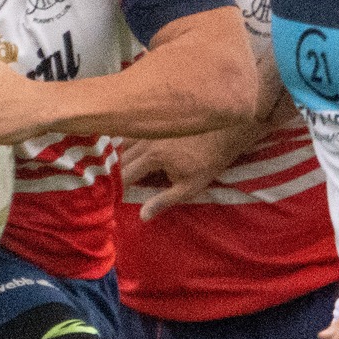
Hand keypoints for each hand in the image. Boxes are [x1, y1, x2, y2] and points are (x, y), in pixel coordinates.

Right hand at [118, 128, 250, 219]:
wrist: (225, 131)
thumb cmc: (208, 162)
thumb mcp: (189, 187)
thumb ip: (163, 201)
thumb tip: (142, 216)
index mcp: (152, 157)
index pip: (125, 175)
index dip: (118, 188)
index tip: (114, 198)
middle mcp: (146, 140)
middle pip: (120, 159)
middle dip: (115, 174)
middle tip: (113, 187)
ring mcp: (150, 129)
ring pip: (124, 143)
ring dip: (119, 157)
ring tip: (117, 170)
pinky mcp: (156, 122)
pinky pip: (134, 133)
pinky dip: (127, 143)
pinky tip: (129, 151)